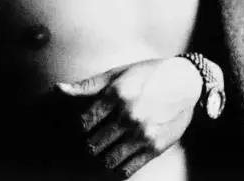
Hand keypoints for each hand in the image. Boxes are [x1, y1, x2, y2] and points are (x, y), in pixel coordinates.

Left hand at [56, 57, 200, 177]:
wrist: (187, 82)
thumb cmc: (147, 75)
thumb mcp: (117, 75)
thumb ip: (87, 86)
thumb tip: (57, 89)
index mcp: (116, 95)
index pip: (84, 122)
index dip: (81, 126)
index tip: (85, 125)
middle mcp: (128, 115)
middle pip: (94, 143)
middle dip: (90, 143)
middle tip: (92, 140)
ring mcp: (142, 133)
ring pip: (108, 159)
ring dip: (101, 158)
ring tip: (103, 150)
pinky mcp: (155, 147)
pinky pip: (128, 168)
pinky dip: (117, 169)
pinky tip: (116, 160)